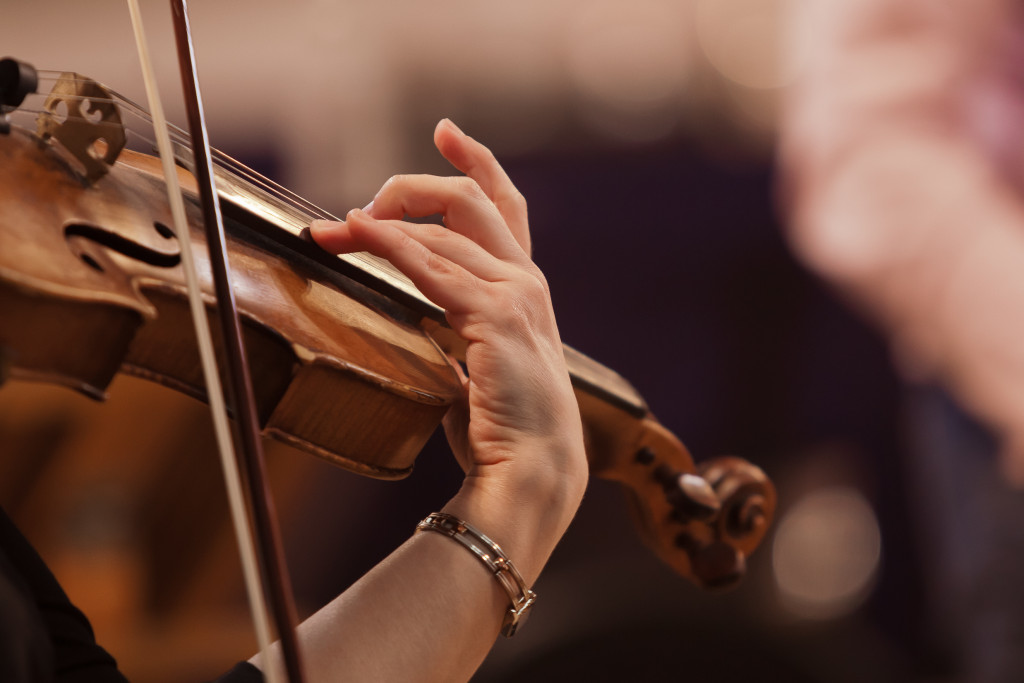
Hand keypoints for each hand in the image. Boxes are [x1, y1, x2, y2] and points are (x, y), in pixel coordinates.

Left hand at [310, 120, 586, 561]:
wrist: (534, 471)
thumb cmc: (507, 428)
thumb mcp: (485, 363)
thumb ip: (465, 326)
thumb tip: (424, 313)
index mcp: (526, 288)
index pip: (504, 207)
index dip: (477, 164)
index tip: (446, 133)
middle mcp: (526, 281)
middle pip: (471, 202)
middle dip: (412, 189)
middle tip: (360, 207)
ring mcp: (516, 295)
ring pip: (442, 231)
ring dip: (378, 224)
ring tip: (332, 233)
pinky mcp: (495, 317)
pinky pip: (431, 266)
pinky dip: (389, 244)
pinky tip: (357, 233)